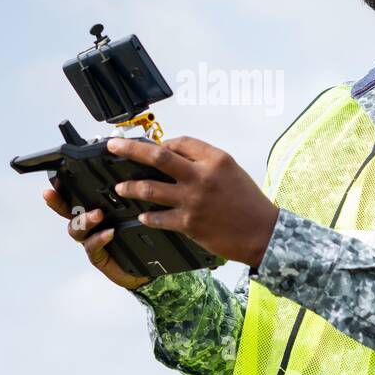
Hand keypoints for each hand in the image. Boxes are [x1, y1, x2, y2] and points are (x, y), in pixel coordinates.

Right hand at [42, 179, 151, 290]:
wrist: (145, 264)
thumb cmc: (139, 235)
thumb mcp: (134, 211)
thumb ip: (127, 196)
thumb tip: (128, 175)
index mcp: (93, 211)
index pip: (74, 196)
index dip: (61, 189)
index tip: (54, 180)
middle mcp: (88, 226)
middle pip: (66, 212)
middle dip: (56, 202)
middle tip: (50, 193)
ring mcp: (90, 241)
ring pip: (77, 229)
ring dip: (85, 220)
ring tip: (98, 214)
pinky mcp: (98, 257)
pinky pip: (92, 246)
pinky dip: (99, 238)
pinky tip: (109, 233)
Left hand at [107, 135, 279, 267]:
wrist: (262, 232)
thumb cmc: (248, 201)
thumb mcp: (231, 170)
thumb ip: (204, 160)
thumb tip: (173, 153)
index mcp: (215, 159)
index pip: (179, 142)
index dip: (161, 143)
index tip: (150, 146)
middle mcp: (202, 176)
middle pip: (157, 157)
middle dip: (130, 149)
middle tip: (113, 146)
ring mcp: (193, 201)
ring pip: (151, 189)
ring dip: (131, 187)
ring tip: (120, 187)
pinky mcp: (189, 224)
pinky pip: (159, 218)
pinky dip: (148, 216)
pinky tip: (143, 216)